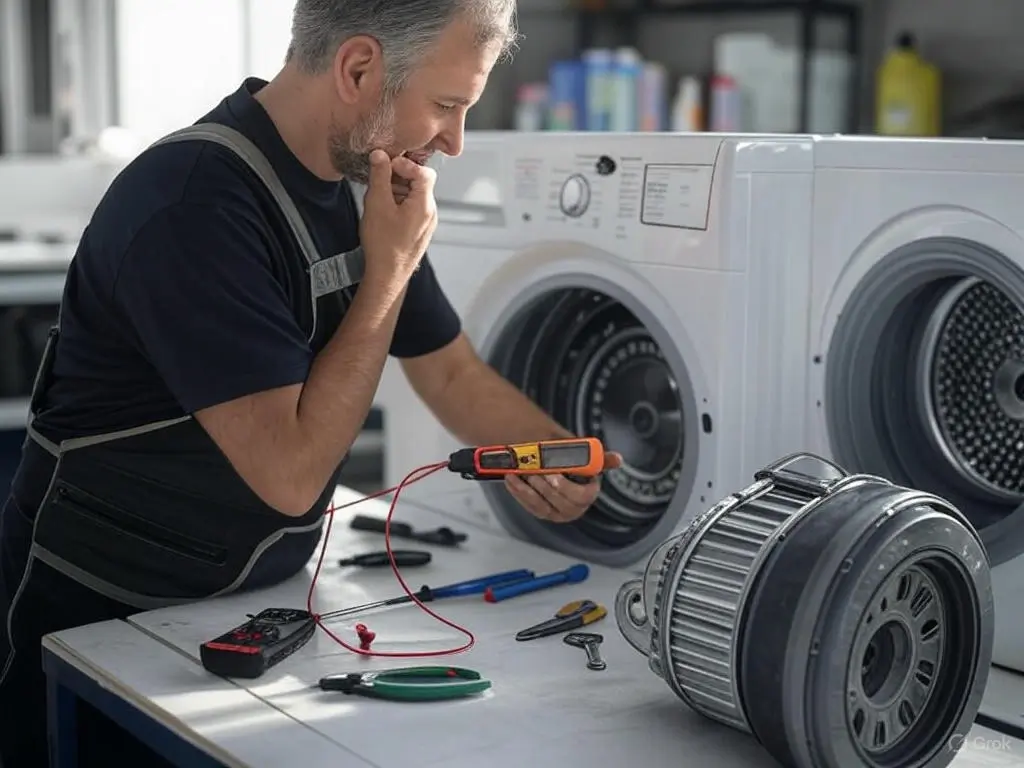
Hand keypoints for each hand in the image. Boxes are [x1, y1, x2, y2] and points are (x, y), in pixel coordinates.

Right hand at [360, 150, 436, 285]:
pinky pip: (412, 209)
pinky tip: (383, 213)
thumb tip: (380, 155)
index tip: (387, 164)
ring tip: (378, 200)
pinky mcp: (419, 231)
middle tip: (379, 181)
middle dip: (398, 178)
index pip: (424, 172)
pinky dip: (398, 204)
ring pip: (414, 196)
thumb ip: (380, 176)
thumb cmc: (383, 245)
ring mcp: (427, 223)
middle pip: (419, 183)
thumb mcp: (377, 204)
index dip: (405, 164)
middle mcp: (430, 213)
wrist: (388, 276)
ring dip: (396, 191)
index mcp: (424, 204)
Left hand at [504, 452, 622, 522]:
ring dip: (528, 490)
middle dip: (544, 487)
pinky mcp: (539, 512)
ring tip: (520, 474)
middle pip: (558, 502)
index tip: (554, 475)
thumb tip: (618, 459)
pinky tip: (511, 479)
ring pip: (541, 506)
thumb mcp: (586, 460)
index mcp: (588, 496)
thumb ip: (600, 459)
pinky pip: (528, 506)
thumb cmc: (574, 466)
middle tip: (534, 471)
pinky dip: (518, 492)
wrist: (557, 470)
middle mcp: (573, 509)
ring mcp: (555, 513)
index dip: (565, 487)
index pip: (580, 496)